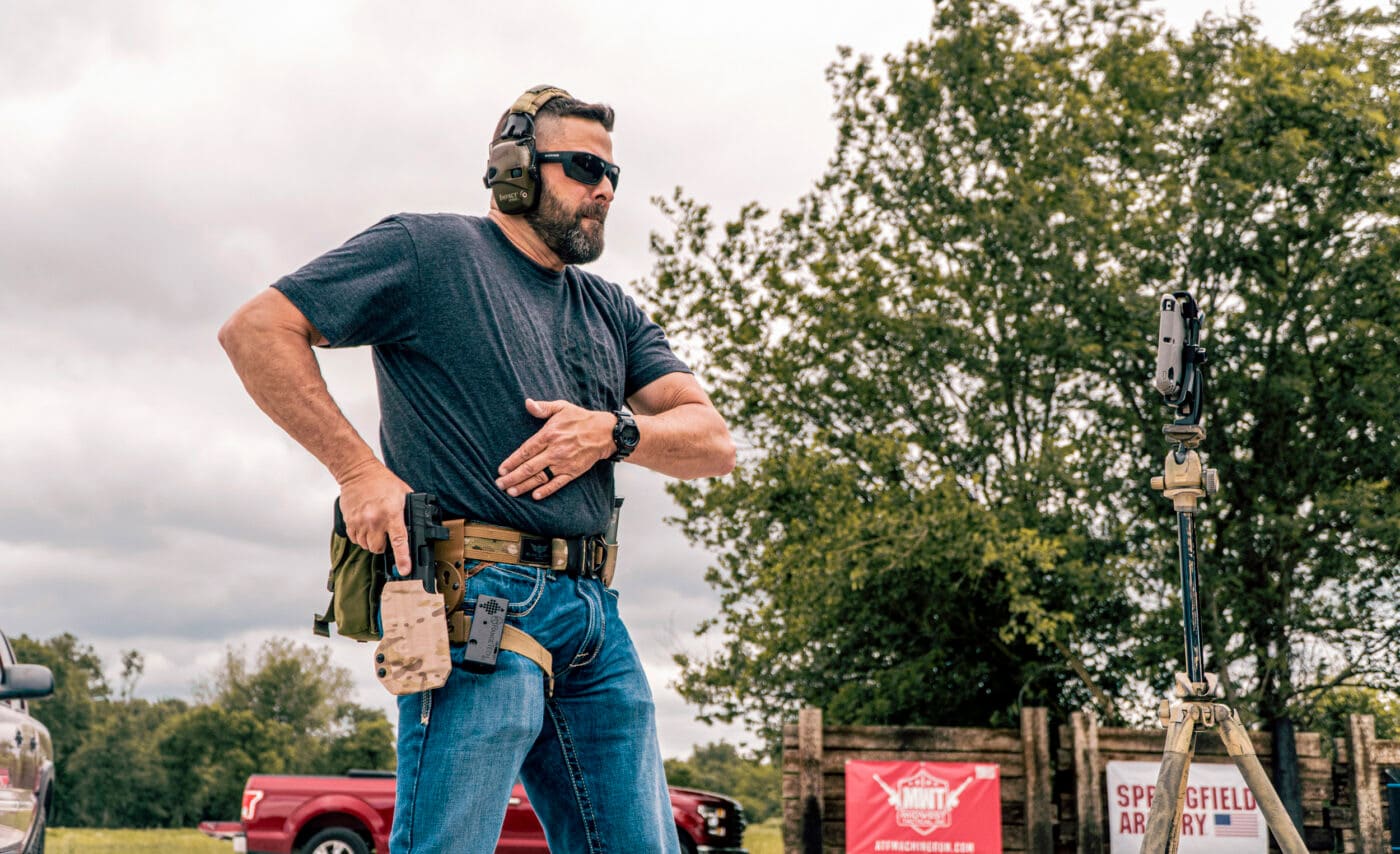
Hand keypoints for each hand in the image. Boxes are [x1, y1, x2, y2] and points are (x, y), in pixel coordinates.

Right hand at [337, 459, 413, 574]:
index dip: (402, 558)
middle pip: (378, 548)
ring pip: (366, 546)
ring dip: (372, 542)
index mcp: (391, 513)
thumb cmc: (382, 481)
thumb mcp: (404, 494)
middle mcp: (374, 520)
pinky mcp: (349, 521)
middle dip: (384, 546)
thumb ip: (410, 510)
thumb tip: (419, 525)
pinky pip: (355, 540)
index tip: (404, 570)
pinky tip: (365, 526)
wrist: (358, 472)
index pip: (399, 541)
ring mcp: (360, 522)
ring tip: (376, 528)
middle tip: (386, 535)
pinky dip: (361, 537)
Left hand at [496, 398, 612, 499]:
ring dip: (524, 486)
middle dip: (512, 477)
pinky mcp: (573, 472)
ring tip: (511, 492)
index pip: (526, 451)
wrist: (604, 432)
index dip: (512, 461)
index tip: (501, 470)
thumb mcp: (562, 407)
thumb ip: (543, 408)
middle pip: (529, 467)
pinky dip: (546, 491)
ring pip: (540, 477)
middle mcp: (555, 451)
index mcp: (549, 435)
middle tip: (500, 485)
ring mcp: (564, 463)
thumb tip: (528, 403)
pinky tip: (535, 496)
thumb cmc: (581, 419)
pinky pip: (557, 484)